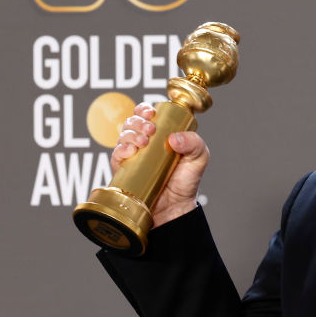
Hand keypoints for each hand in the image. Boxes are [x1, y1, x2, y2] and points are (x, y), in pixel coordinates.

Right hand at [111, 102, 209, 227]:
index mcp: (160, 134)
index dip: (144, 110)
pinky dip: (121, 149)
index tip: (151, 113)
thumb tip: (174, 138)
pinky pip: (116, 155)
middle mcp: (143, 142)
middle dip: (138, 121)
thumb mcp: (199, 158)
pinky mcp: (123, 170)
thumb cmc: (186, 180)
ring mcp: (132, 156)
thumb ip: (194, 143)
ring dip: (131, 134)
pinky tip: (131, 151)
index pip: (146, 114)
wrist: (175, 206)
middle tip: (150, 129)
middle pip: (132, 122)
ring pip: (123, 136)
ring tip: (143, 142)